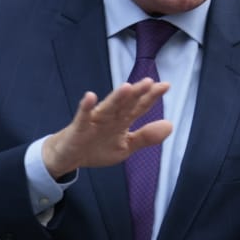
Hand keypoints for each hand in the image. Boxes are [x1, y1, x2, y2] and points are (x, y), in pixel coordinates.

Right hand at [41, 79, 172, 177]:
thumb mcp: (126, 146)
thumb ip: (146, 137)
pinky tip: (90, 96)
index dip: (151, 97)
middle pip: (125, 103)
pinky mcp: (79, 128)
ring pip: (107, 107)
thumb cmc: (97, 147)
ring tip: (127, 87)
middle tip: (149, 82)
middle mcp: (110, 116)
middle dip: (137, 93)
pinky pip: (83, 117)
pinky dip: (86, 107)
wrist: (68, 157)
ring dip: (116, 98)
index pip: (139, 106)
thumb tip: (170, 125)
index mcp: (122, 120)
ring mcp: (94, 121)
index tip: (165, 85)